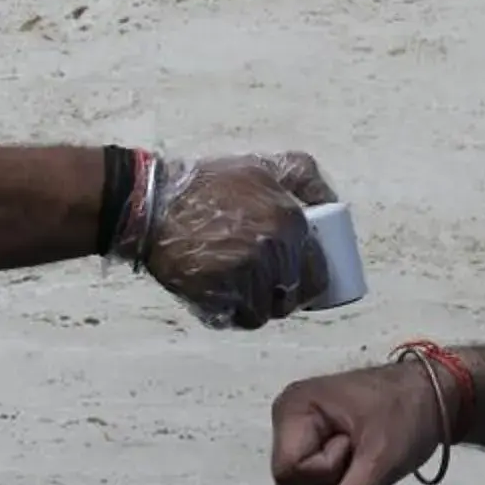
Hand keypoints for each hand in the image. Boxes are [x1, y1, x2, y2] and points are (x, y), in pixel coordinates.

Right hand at [140, 152, 334, 328]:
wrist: (153, 204)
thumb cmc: (208, 184)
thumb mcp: (261, 165)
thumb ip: (304, 175)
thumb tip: (331, 200)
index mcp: (289, 222)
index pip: (319, 269)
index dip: (313, 277)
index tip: (300, 275)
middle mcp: (272, 253)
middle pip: (294, 295)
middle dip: (289, 296)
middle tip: (273, 287)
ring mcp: (244, 278)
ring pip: (268, 311)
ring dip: (261, 306)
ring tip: (245, 290)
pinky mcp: (217, 297)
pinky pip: (239, 318)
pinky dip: (237, 314)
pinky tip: (228, 298)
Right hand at [270, 360, 444, 484]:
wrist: (430, 393)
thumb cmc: (407, 412)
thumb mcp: (383, 460)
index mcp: (294, 407)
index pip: (288, 471)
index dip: (325, 472)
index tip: (356, 446)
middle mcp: (287, 416)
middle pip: (289, 483)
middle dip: (330, 480)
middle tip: (362, 448)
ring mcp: (298, 428)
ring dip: (336, 481)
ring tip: (362, 449)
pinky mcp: (312, 439)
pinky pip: (313, 480)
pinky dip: (338, 477)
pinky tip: (357, 455)